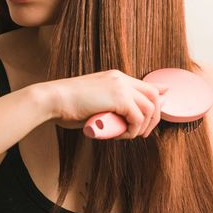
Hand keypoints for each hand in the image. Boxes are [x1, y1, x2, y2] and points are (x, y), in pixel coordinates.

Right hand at [48, 69, 167, 139]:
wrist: (53, 100)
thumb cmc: (68, 106)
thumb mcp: (94, 102)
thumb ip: (110, 106)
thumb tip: (121, 118)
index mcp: (115, 77)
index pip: (147, 85)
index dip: (158, 99)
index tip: (157, 114)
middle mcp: (121, 78)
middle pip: (154, 96)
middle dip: (154, 117)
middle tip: (142, 132)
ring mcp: (121, 87)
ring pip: (150, 108)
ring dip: (143, 126)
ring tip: (128, 135)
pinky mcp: (119, 98)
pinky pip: (138, 118)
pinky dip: (133, 130)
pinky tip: (120, 135)